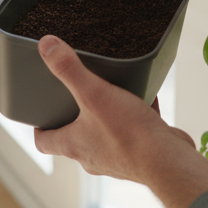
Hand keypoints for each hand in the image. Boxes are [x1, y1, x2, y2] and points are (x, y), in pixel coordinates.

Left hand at [33, 35, 196, 183]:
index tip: (41, 114)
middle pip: (74, 139)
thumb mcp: (95, 93)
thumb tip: (46, 46)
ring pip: (104, 137)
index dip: (39, 128)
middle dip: (75, 118)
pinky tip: (144, 101)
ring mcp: (116, 159)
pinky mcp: (139, 157)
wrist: (168, 161)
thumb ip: (70, 69)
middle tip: (77, 97)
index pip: (44, 142)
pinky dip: (135, 120)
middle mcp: (91, 156)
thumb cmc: (129, 135)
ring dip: (106, 118)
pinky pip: (133, 136)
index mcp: (74, 144)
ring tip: (111, 95)